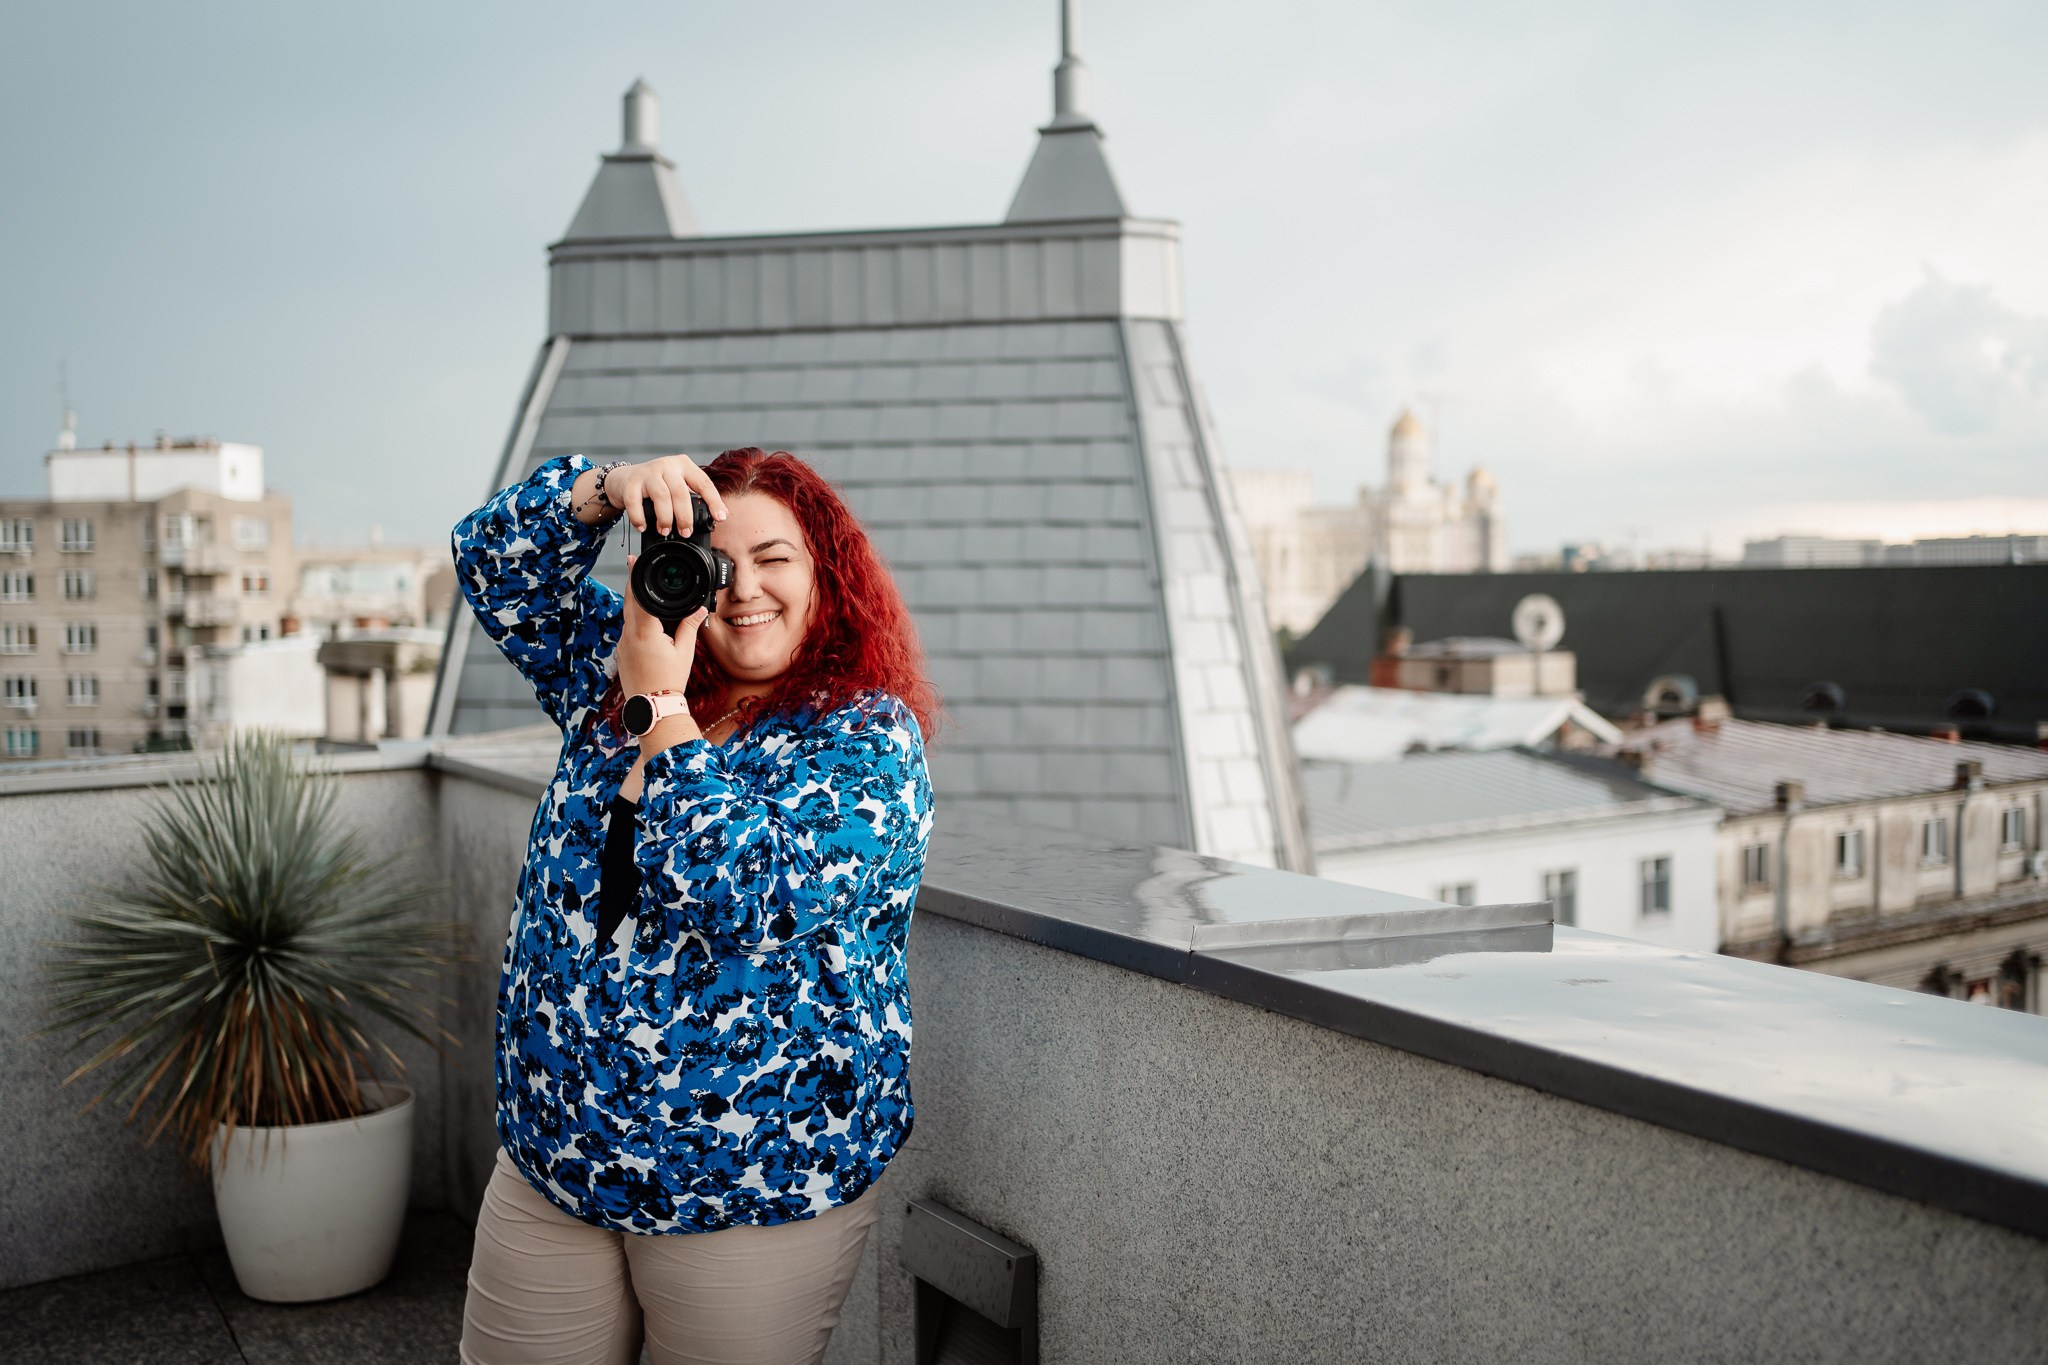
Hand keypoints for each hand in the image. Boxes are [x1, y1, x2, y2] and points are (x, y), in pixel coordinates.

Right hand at [606, 455, 728, 535]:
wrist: (622, 479)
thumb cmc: (655, 486)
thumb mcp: (676, 485)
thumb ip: (690, 498)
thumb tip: (713, 520)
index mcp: (684, 466)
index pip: (703, 483)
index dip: (714, 501)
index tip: (721, 518)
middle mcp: (667, 466)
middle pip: (681, 492)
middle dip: (685, 516)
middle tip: (686, 533)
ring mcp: (648, 473)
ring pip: (661, 496)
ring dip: (665, 518)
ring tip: (665, 531)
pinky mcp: (630, 483)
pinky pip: (635, 502)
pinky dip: (639, 517)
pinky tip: (643, 526)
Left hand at [617, 553, 707, 699]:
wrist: (652, 707)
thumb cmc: (670, 681)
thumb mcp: (684, 652)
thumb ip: (690, 627)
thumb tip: (699, 610)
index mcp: (645, 632)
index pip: (638, 597)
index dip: (635, 576)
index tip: (633, 561)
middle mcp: (629, 636)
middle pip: (628, 602)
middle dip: (632, 583)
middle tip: (634, 565)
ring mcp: (622, 645)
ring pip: (627, 616)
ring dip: (634, 603)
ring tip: (645, 593)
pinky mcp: (621, 654)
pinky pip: (628, 630)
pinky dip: (635, 622)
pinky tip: (647, 624)